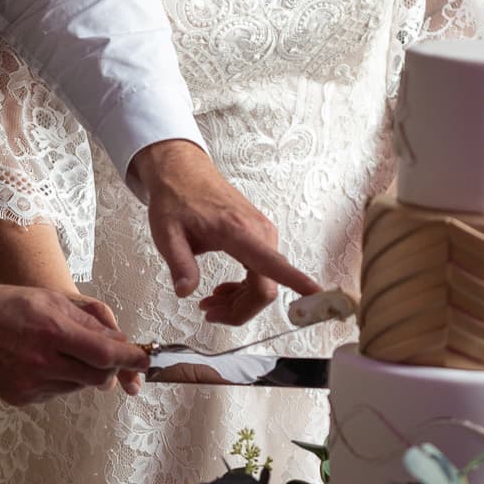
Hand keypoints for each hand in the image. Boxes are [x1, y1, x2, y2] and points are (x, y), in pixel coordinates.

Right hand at [0, 283, 147, 406]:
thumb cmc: (9, 303)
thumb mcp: (52, 299)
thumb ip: (89, 321)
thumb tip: (120, 343)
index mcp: (52, 331)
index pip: (105, 354)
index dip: (129, 359)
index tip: (144, 359)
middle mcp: (42, 362)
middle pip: (97, 378)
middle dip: (108, 369)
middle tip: (104, 356)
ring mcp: (29, 384)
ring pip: (76, 386)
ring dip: (80, 373)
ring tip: (59, 351)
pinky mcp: (19, 397)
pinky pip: (53, 394)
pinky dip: (58, 381)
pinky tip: (40, 362)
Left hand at [131, 139, 320, 325]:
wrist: (183, 171)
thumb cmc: (176, 197)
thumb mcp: (166, 233)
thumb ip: (179, 264)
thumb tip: (186, 291)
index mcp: (238, 231)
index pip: (274, 265)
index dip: (298, 283)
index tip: (317, 296)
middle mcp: (259, 232)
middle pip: (265, 289)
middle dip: (240, 310)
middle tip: (209, 312)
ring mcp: (263, 234)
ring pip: (264, 284)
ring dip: (240, 302)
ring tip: (210, 303)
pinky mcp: (260, 236)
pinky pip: (262, 273)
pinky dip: (243, 289)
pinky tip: (223, 290)